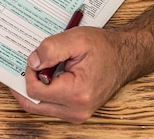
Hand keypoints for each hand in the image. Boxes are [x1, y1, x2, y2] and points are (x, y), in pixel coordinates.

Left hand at [10, 27, 130, 123]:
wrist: (124, 56)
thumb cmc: (103, 48)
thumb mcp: (75, 39)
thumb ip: (50, 49)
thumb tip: (32, 62)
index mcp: (76, 94)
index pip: (34, 90)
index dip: (29, 72)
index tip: (37, 58)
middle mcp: (77, 110)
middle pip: (33, 103)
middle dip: (29, 82)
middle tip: (32, 65)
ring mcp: (77, 114)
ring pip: (39, 106)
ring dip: (36, 88)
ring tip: (43, 68)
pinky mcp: (76, 112)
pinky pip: (49, 106)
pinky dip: (44, 92)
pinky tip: (48, 75)